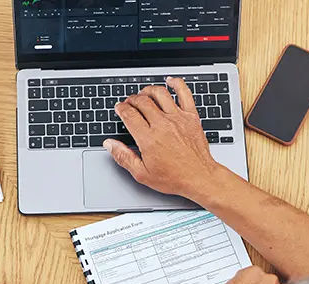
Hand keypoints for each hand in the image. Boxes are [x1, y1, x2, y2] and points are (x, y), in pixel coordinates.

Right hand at [106, 77, 224, 198]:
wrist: (199, 177)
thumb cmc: (174, 177)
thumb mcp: (142, 174)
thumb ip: (123, 157)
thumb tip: (110, 144)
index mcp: (148, 138)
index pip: (129, 114)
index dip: (121, 109)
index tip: (120, 108)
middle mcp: (162, 125)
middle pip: (142, 102)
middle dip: (132, 99)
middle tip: (129, 103)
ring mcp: (178, 118)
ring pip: (160, 94)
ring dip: (148, 90)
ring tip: (144, 94)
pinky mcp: (191, 116)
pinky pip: (184, 93)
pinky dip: (176, 84)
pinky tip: (170, 81)